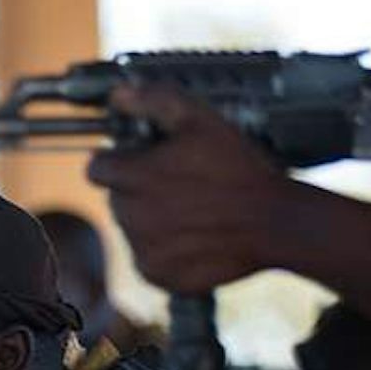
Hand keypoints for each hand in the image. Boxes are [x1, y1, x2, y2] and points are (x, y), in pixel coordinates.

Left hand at [87, 86, 296, 292]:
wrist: (273, 223)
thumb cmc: (238, 169)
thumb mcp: (200, 120)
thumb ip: (153, 101)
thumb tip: (118, 94)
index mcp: (133, 178)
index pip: (97, 169)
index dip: (118, 160)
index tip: (141, 160)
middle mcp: (129, 217)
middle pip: (117, 198)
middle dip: (139, 188)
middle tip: (180, 183)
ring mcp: (142, 249)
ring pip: (133, 228)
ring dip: (152, 218)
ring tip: (193, 208)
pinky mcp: (156, 274)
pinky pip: (149, 257)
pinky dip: (165, 248)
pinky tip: (195, 234)